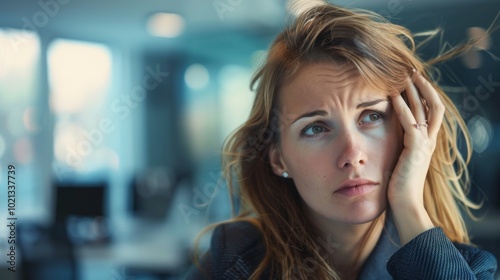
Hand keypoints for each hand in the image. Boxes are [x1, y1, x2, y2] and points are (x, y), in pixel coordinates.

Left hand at [388, 70, 444, 243]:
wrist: (405, 205)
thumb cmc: (398, 185)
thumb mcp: (399, 159)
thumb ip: (397, 145)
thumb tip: (385, 133)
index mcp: (426, 142)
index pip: (431, 111)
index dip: (424, 94)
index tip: (413, 80)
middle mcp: (429, 140)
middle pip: (432, 105)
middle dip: (422, 86)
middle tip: (412, 69)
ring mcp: (424, 144)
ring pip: (424, 109)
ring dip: (414, 90)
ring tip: (405, 74)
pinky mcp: (415, 149)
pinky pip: (409, 122)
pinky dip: (401, 107)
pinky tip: (392, 96)